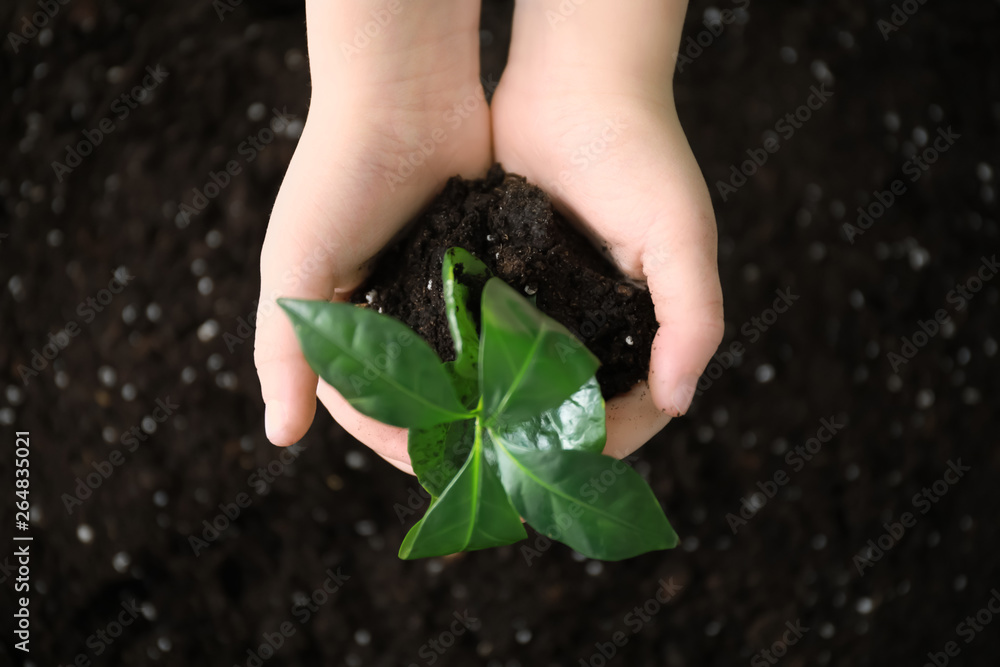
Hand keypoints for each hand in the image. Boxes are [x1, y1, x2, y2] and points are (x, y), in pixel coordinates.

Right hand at [255, 0, 490, 470]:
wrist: (402, 95)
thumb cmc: (336, 178)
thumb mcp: (295, 267)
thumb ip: (286, 351)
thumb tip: (282, 436)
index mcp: (332, 318)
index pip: (362, 401)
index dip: (394, 439)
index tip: (436, 466)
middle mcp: (381, 308)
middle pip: (413, 388)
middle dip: (444, 424)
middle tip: (486, 456)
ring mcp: (428, 286)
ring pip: (454, 362)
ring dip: (478, 394)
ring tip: (514, 428)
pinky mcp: (471, 261)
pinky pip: (486, 320)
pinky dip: (502, 349)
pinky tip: (531, 377)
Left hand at [490, 0, 723, 457]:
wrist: (576, 81)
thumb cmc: (640, 153)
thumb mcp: (680, 235)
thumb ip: (692, 318)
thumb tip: (679, 400)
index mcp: (652, 320)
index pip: (635, 409)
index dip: (602, 442)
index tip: (552, 464)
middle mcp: (605, 318)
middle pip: (579, 402)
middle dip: (546, 434)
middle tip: (497, 458)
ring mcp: (558, 298)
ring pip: (534, 376)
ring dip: (507, 404)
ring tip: (466, 430)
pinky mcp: (514, 273)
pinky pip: (499, 333)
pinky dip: (480, 359)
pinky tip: (448, 378)